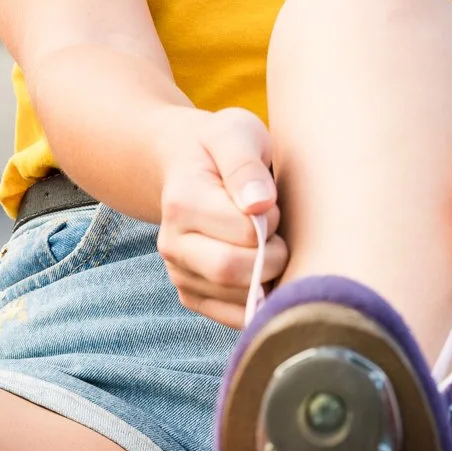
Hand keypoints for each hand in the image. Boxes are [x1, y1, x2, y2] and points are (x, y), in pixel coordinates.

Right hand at [154, 108, 286, 326]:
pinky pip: (234, 318)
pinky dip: (261, 302)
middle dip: (273, 256)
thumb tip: (259, 205)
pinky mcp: (191, 295)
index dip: (272, 221)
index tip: (273, 203)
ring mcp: (179, 273)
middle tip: (280, 233)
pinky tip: (265, 274)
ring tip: (269, 247)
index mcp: (182, 201)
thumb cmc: (220, 147)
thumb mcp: (234, 133)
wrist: (187, 164)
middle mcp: (172, 243)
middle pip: (230, 271)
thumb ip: (245, 164)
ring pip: (236, 299)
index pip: (244, 231)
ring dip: (269, 278)